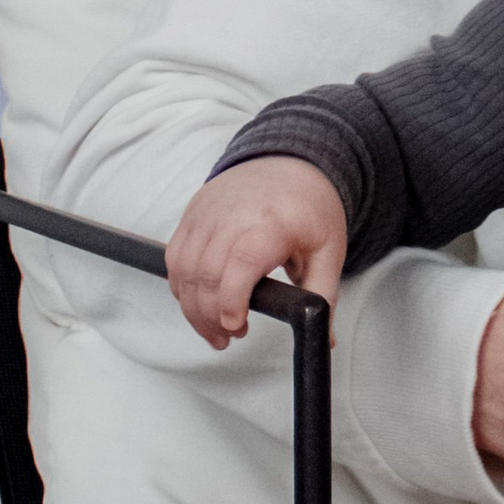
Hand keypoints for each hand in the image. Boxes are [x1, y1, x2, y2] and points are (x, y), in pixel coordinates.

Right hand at [166, 157, 348, 345]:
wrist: (289, 161)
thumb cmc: (309, 207)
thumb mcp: (328, 251)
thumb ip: (322, 297)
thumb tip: (322, 341)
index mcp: (274, 222)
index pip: (241, 262)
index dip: (231, 300)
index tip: (237, 326)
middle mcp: (234, 213)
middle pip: (206, 272)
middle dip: (209, 316)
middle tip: (226, 338)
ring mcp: (208, 212)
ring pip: (184, 268)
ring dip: (191, 307)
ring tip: (212, 328)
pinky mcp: (192, 213)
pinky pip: (175, 256)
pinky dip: (181, 285)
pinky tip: (198, 302)